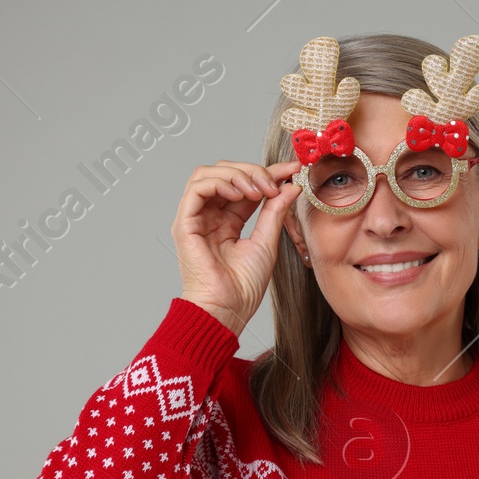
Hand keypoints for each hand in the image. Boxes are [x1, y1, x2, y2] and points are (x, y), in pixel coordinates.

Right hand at [172, 160, 303, 335]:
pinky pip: (197, 188)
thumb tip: (290, 185)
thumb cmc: (243, 286)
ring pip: (208, 174)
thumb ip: (275, 211)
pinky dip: (220, 182)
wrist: (228, 308)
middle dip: (254, 171)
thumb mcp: (267, 241)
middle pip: (225, 172)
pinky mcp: (185, 223)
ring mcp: (196, 218)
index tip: (293, 170)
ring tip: (258, 190)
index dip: (269, 172)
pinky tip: (240, 194)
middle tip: (275, 183)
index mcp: (228, 220)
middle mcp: (210, 216)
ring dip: (237, 174)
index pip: (246, 184)